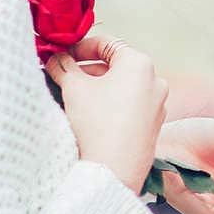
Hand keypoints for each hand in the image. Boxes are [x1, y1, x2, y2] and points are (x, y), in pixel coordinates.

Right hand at [45, 34, 167, 193]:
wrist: (113, 170)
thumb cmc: (97, 124)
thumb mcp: (74, 88)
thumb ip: (63, 67)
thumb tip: (55, 58)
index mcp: (140, 64)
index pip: (108, 44)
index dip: (81, 47)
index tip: (62, 56)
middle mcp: (155, 81)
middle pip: (115, 66)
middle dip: (86, 69)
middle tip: (61, 76)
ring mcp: (157, 104)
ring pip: (122, 87)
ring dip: (97, 87)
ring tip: (72, 96)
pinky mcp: (153, 124)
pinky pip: (130, 105)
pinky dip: (110, 104)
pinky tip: (90, 115)